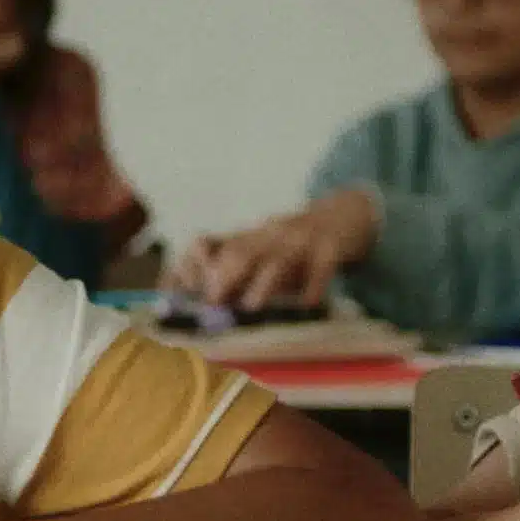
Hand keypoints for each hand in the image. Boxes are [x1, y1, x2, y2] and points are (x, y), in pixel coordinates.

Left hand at [166, 190, 378, 309]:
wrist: (347, 214)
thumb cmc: (297, 245)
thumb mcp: (262, 251)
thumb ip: (232, 273)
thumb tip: (196, 303)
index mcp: (247, 238)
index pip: (206, 246)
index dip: (187, 269)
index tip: (173, 295)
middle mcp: (269, 236)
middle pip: (240, 252)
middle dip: (223, 278)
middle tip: (213, 305)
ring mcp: (301, 241)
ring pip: (279, 259)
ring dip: (263, 282)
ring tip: (252, 306)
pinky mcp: (331, 248)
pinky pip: (322, 265)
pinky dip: (314, 284)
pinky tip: (308, 304)